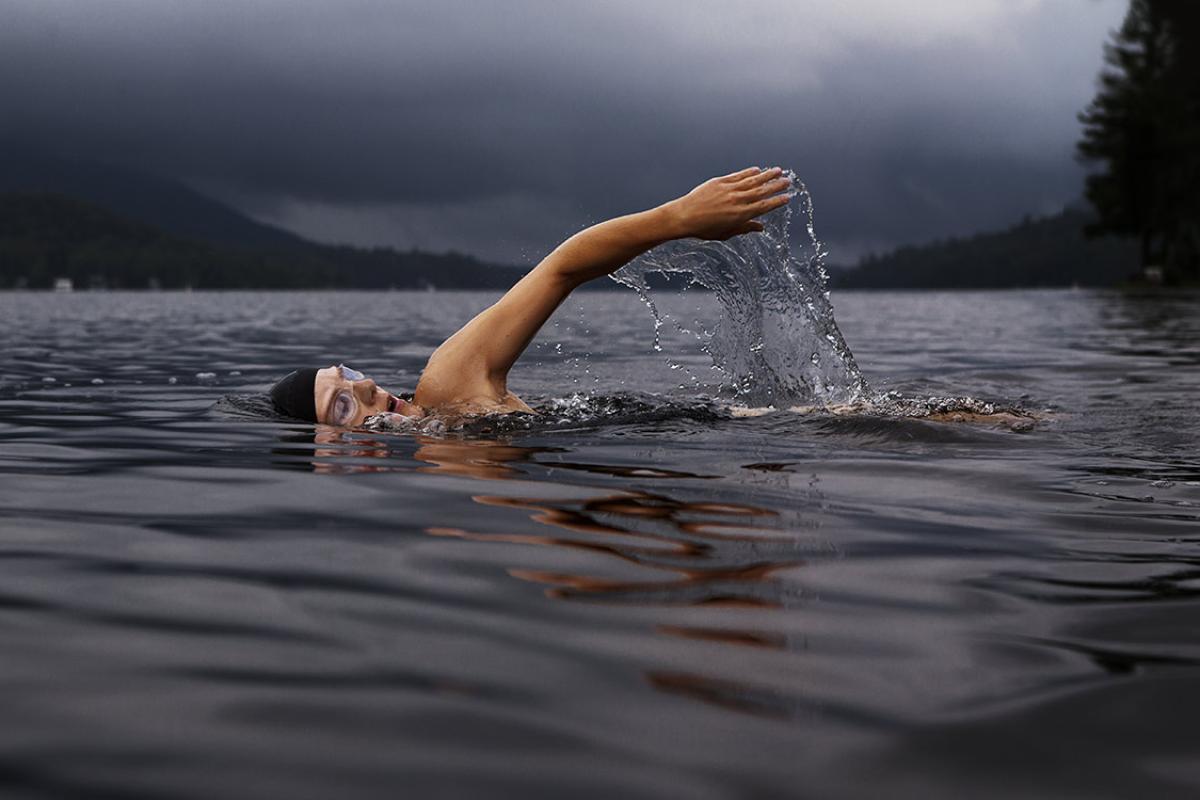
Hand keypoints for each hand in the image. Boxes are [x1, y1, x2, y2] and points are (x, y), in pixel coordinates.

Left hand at [662, 167, 791, 240]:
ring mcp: (729, 190)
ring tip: (778, 170)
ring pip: (752, 180)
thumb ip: (744, 228)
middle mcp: (737, 201)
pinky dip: (748, 172)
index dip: (777, 201)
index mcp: (740, 215)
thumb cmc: (703, 229)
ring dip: (767, 175)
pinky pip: (738, 176)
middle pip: (762, 191)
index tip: (787, 197)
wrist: (684, 216)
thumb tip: (760, 227)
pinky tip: (757, 170)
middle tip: (788, 181)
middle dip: (776, 186)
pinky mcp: (720, 182)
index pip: (764, 206)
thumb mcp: (726, 233)